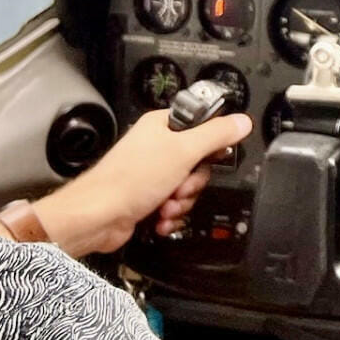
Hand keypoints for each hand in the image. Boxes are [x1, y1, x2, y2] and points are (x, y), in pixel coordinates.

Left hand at [34, 108, 251, 256]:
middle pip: (198, 162)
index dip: (210, 145)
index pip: (202, 125)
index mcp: (162, 126)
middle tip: (181, 185)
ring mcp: (151, 174)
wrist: (97, 218)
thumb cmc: (128, 180)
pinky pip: (174, 205)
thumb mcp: (183, 150)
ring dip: (182, 202)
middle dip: (193, 182)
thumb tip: (242, 121)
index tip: (210, 157)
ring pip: (187, 187)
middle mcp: (156, 147)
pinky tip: (161, 217)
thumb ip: (216, 134)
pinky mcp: (147, 198)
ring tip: (167, 205)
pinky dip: (171, 215)